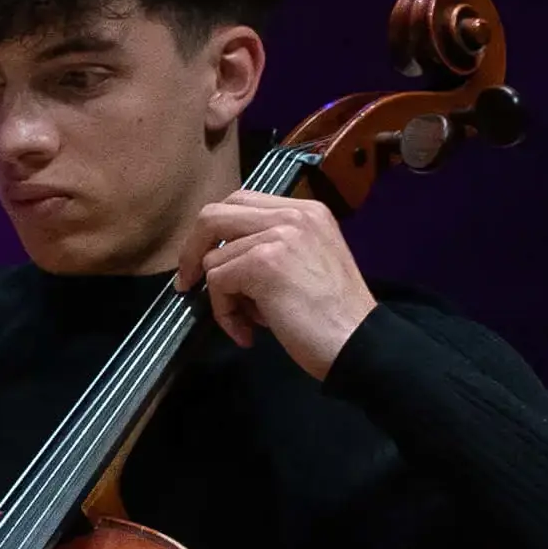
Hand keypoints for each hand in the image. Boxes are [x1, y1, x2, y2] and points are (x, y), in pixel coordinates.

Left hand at [174, 189, 375, 379]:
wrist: (360, 344)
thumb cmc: (336, 319)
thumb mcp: (308, 265)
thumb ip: (274, 249)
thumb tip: (223, 259)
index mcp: (306, 211)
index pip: (242, 204)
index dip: (216, 234)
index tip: (205, 264)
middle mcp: (292, 213)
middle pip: (215, 214)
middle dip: (194, 250)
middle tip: (187, 283)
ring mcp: (278, 235)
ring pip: (214, 258)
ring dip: (222, 298)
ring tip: (247, 324)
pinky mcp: (263, 262)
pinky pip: (218, 282)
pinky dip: (224, 313)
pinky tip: (248, 333)